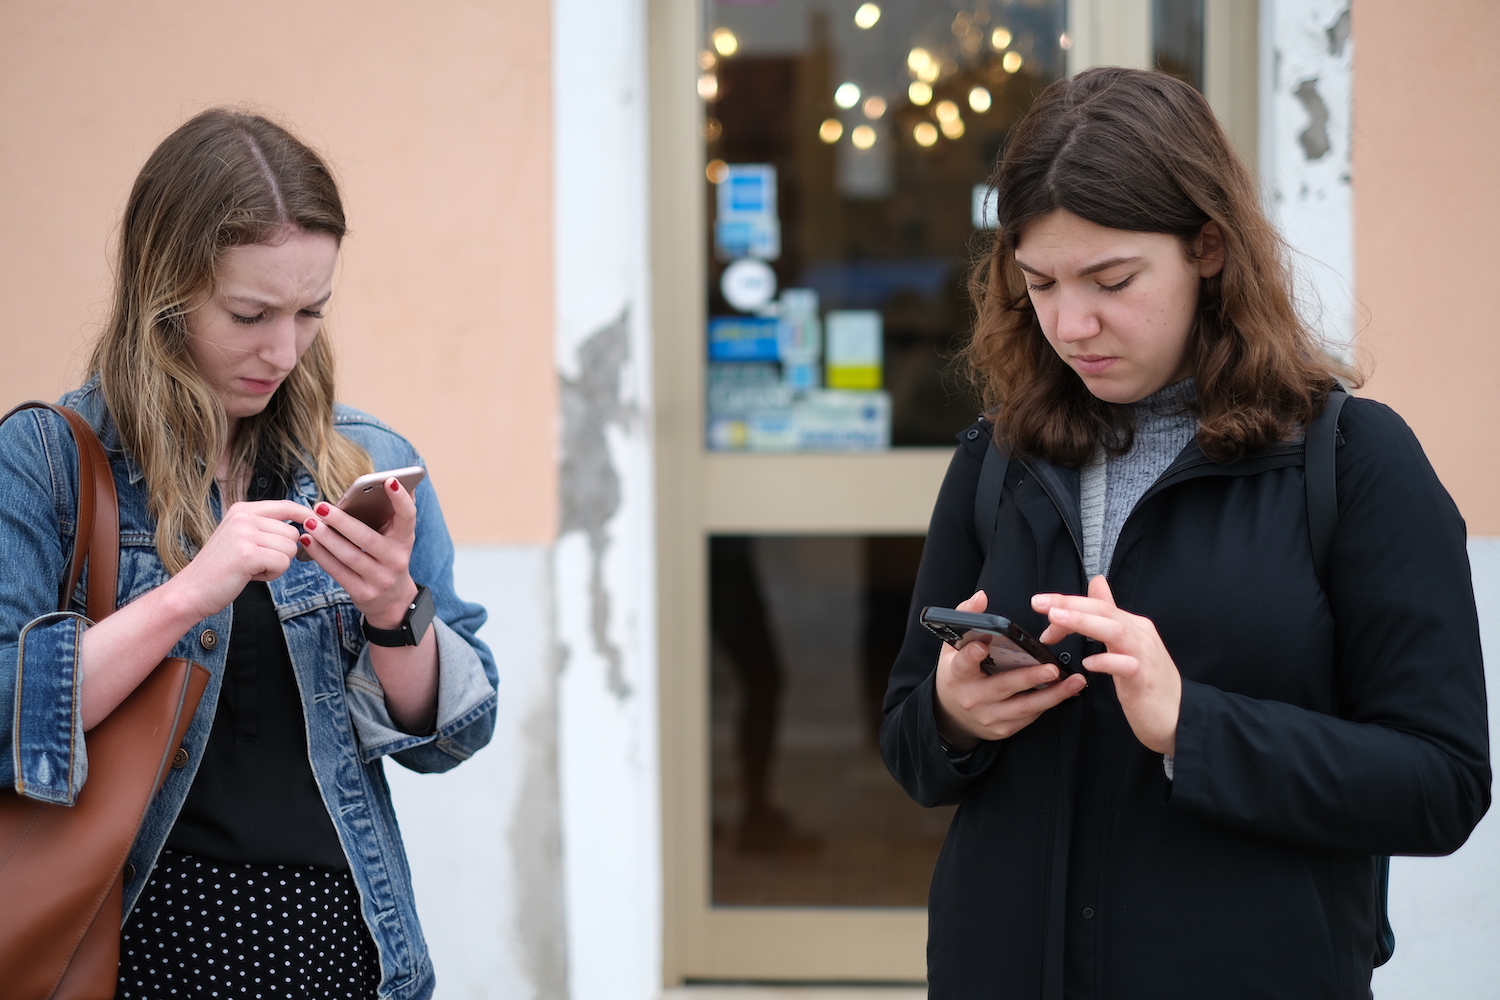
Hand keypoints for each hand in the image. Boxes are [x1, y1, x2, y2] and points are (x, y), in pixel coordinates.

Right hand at [167, 499, 309, 618]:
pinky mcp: (248, 553)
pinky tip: (251, 576)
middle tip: (256, 562)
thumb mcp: (240, 537)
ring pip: (290, 549)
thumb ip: (265, 528)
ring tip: (251, 568)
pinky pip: (283, 563)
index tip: (316, 520)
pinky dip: (272, 575)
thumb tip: (303, 525)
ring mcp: (245, 534)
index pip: (286, 505)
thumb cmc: (220, 569)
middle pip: (293, 532)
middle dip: (282, 553)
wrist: (190, 591)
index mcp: (242, 510)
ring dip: (277, 565)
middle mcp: (244, 517)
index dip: (304, 514)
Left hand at [297, 476, 418, 627]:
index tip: (389, 480)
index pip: (408, 517)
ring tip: (309, 523)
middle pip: (368, 539)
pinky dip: (321, 556)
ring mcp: (380, 579)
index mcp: (405, 540)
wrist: (392, 600)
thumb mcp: (397, 538)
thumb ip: (394, 513)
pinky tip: (308, 541)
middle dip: (342, 522)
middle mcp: (396, 560)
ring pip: (350, 557)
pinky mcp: (363, 593)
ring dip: (326, 539)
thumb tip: (395, 481)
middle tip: (321, 506)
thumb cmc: (389, 557)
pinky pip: (338, 572)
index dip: (401, 500)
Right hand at [933, 590, 1086, 751]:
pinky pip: (1029, 716)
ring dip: (1051, 695)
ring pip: (1023, 707)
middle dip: (1029, 678)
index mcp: (957, 675)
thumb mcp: (952, 648)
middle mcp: (972, 698)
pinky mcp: (1003, 729)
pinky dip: (1048, 703)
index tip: (982, 646)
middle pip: (1002, 687)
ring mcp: (989, 716)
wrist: (951, 716)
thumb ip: (967, 619)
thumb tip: (981, 597)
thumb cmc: (958, 675)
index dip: (971, 655)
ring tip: (1074, 681)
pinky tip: (1065, 691)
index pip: (962, 664)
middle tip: (1052, 668)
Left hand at [1033, 576, 1180, 754]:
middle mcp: (1139, 635)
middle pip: (1104, 610)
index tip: (1040, 604)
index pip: (1098, 604)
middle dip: (1069, 604)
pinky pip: (1126, 666)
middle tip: (1039, 603)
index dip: (1068, 602)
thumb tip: (1097, 582)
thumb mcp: (1126, 643)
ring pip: (1114, 630)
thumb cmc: (1147, 682)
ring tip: (1056, 620)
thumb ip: (1110, 614)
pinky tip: (1087, 664)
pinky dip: (1107, 662)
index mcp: (1133, 626)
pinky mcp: (1144, 681)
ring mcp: (1144, 656)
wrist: (1179, 717)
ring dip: (1083, 622)